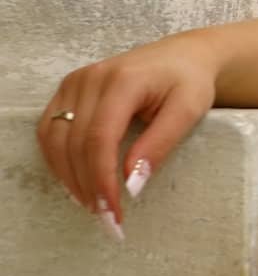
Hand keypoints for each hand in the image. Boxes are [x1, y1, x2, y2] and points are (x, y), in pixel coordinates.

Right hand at [36, 33, 218, 234]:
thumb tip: (131, 185)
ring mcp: (75, 83)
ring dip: (69, 178)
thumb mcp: (188, 110)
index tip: (114, 212)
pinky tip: (78, 182)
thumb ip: (160, 144)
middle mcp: (91, 79)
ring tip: (94, 205)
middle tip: (107, 219)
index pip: (99, 138)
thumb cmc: (190, 81)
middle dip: (86, 186)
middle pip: (74, 143)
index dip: (101, 179)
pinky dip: (59, 161)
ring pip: (54, 140)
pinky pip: (50, 131)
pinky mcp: (68, 91)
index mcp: (123, 80)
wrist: (184, 56)